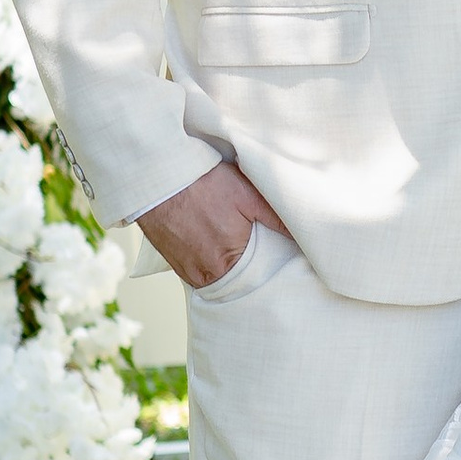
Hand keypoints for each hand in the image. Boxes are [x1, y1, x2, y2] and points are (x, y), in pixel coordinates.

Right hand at [137, 160, 292, 288]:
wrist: (157, 178)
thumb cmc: (202, 183)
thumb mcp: (246, 195)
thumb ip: (277, 218)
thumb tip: (303, 234)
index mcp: (231, 259)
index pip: (262, 276)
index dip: (273, 267)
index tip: (281, 259)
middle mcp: (209, 272)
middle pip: (240, 281)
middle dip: (252, 271)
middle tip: (260, 254)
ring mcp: (190, 272)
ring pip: (220, 280)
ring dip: (230, 269)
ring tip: (236, 250)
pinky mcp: (176, 266)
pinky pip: (201, 275)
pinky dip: (212, 266)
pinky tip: (217, 249)